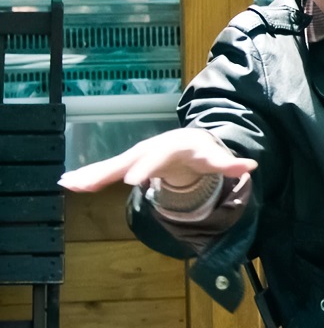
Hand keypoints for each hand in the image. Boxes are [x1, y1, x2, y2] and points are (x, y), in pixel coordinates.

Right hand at [58, 129, 256, 192]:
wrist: (187, 143)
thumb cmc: (200, 152)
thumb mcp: (215, 158)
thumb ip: (230, 163)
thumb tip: (251, 165)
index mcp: (170, 147)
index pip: (157, 157)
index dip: (146, 168)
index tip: (133, 180)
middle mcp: (149, 149)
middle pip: (129, 160)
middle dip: (111, 172)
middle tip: (92, 185)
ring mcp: (135, 157)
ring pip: (112, 165)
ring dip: (91, 174)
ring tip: (70, 183)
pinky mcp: (126, 165)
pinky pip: (105, 171)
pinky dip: (88, 176)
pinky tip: (67, 182)